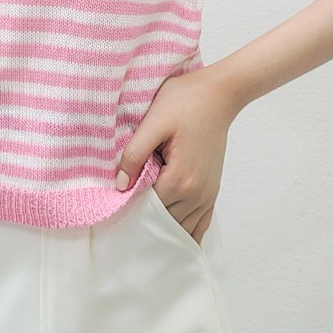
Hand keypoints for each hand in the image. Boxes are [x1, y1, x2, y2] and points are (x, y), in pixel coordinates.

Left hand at [115, 67, 237, 245]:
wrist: (218, 94)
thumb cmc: (185, 102)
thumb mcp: (153, 122)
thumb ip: (135, 154)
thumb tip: (120, 184)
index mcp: (180, 179)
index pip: (148, 209)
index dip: (129, 207)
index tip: (114, 205)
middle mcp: (196, 193)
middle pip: (163, 222)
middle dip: (144, 220)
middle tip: (122, 218)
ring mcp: (207, 194)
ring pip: (181, 227)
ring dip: (162, 228)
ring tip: (142, 226)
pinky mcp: (212, 191)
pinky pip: (200, 223)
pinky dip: (185, 232)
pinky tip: (172, 238)